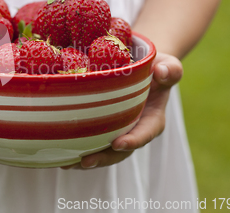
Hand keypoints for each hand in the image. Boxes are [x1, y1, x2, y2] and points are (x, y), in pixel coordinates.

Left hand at [61, 52, 182, 168]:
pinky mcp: (102, 130)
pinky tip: (59, 154)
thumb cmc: (155, 67)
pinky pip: (90, 143)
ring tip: (66, 164)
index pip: (145, 133)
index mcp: (152, 119)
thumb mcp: (166, 65)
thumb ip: (170, 70)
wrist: (139, 70)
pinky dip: (76, 149)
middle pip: (120, 151)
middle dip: (103, 158)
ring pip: (103, 151)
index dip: (133, 141)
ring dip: (86, 160)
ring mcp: (117, 132)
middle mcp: (134, 131)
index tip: (118, 144)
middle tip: (85, 161)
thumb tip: (161, 72)